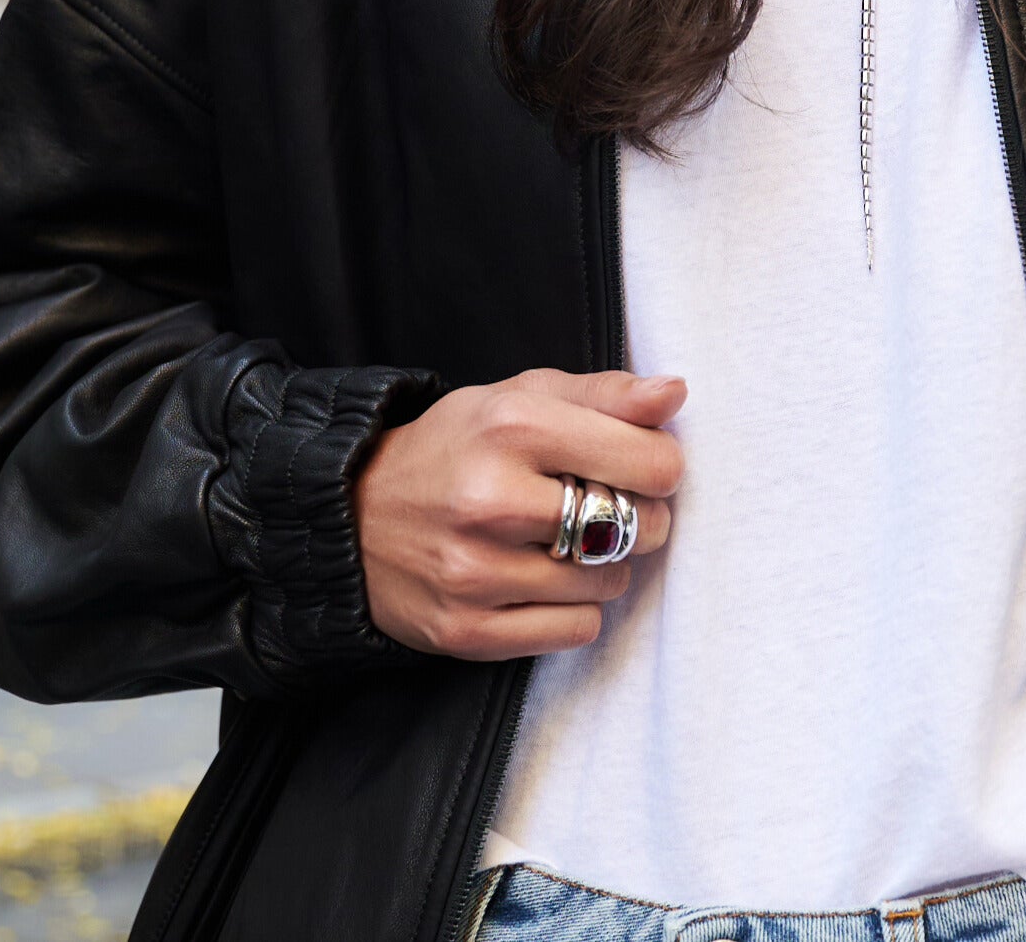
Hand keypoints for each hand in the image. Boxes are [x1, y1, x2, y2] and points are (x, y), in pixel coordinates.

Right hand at [354, 367, 685, 658]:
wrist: (353, 515)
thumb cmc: (457, 446)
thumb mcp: (523, 396)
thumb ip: (606, 394)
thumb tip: (673, 395)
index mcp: (514, 427)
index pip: (647, 463)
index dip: (661, 466)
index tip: (646, 467)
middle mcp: (492, 500)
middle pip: (634, 525)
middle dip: (640, 516)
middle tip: (611, 505)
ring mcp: (476, 572)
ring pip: (608, 582)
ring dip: (606, 563)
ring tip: (571, 541)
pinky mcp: (466, 631)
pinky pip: (575, 631)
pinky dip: (575, 609)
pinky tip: (546, 581)